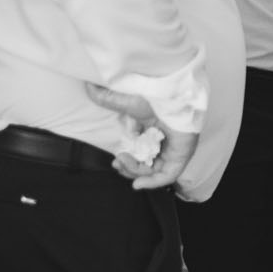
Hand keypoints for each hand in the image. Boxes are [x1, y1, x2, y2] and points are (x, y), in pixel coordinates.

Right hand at [84, 83, 198, 189]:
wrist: (174, 94)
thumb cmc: (156, 96)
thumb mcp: (128, 103)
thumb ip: (109, 100)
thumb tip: (89, 87)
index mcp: (155, 132)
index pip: (142, 154)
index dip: (127, 162)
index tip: (115, 161)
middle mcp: (166, 143)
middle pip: (146, 165)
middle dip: (128, 168)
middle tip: (117, 163)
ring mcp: (175, 150)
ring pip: (154, 171)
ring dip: (135, 171)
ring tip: (123, 162)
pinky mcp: (183, 154)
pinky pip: (168, 175)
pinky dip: (153, 182)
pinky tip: (138, 184)